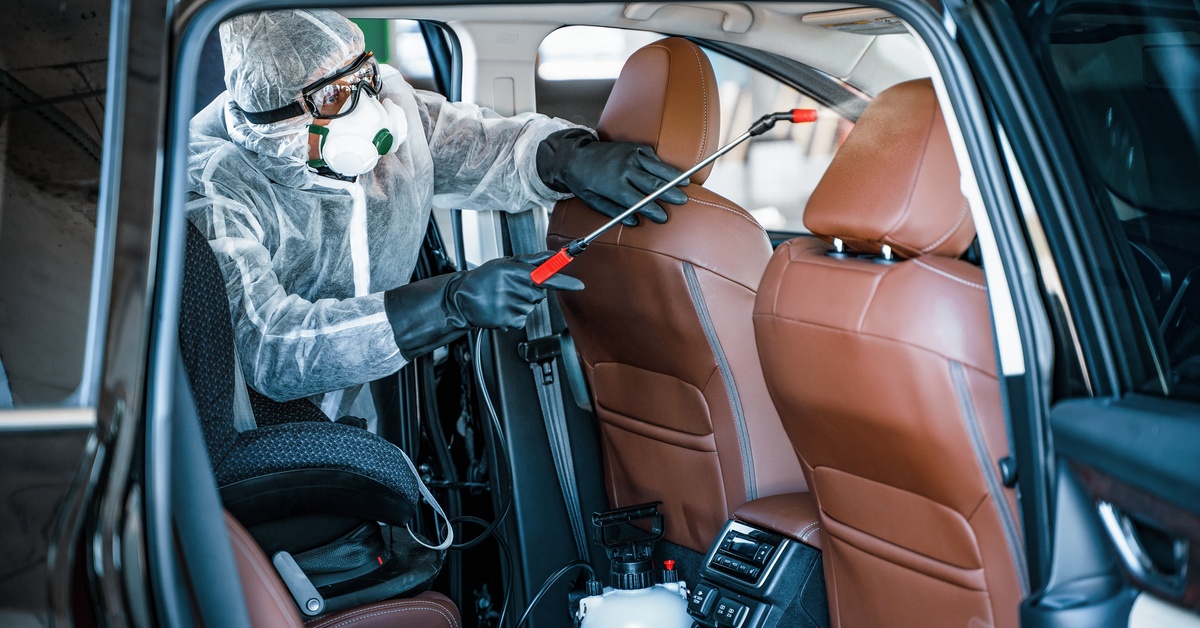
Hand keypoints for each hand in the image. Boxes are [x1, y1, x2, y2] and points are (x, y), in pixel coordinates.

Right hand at [452, 252, 583, 329]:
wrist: (461, 299)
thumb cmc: (483, 279)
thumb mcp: (505, 263)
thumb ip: (530, 261)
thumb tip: (550, 256)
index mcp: (513, 272)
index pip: (545, 277)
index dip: (564, 282)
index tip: (579, 285)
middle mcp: (512, 289)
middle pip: (539, 294)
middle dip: (530, 290)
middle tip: (512, 288)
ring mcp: (510, 307)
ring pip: (531, 306)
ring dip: (521, 303)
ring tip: (504, 298)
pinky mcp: (508, 321)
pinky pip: (522, 319)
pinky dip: (515, 316)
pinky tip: (502, 309)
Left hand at [537, 129, 687, 225]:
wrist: (575, 156)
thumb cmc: (584, 182)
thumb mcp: (593, 201)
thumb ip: (614, 212)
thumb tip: (634, 222)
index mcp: (614, 185)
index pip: (639, 200)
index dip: (653, 210)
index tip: (663, 217)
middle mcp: (625, 169)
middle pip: (653, 184)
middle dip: (670, 193)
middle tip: (683, 201)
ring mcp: (631, 155)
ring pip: (657, 168)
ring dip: (673, 177)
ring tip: (686, 184)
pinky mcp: (634, 147)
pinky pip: (653, 158)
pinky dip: (662, 166)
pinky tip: (671, 173)